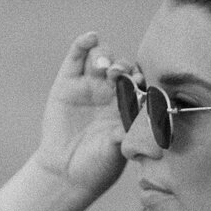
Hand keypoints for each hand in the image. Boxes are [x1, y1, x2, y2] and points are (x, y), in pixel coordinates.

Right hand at [32, 33, 127, 200]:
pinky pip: (76, 58)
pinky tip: (90, 38)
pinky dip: (83, 45)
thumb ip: (129, 131)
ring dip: (106, 56)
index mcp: (129, 105)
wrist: (65, 172)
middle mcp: (111, 92)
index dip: (142, 79)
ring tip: (105, 67)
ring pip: (102, 58)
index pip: (140, 83)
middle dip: (123, 67)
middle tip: (120, 75)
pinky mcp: (67, 82)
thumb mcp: (118, 149)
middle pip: (123, 67)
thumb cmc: (98, 164)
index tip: (141, 82)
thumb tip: (145, 120)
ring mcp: (89, 85)